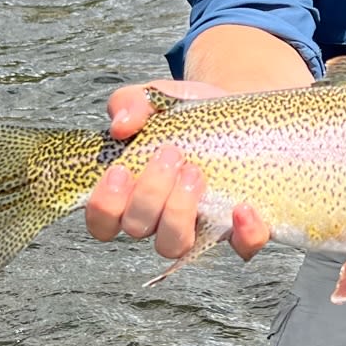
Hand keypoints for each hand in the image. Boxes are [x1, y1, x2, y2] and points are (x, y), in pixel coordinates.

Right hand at [83, 78, 270, 260]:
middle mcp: (159, 218)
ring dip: (179, 212)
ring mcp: (198, 226)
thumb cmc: (188, 115)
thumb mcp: (158, 99)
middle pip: (138, 229)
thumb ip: (132, 103)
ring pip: (175, 245)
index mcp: (131, 195)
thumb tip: (121, 125)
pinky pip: (242, 246)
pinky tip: (242, 207)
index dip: (104, 205)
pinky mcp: (240, 228)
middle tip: (170, 153)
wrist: (239, 114)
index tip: (120, 170)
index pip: (102, 222)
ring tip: (194, 173)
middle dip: (149, 193)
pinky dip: (243, 233)